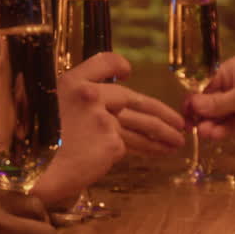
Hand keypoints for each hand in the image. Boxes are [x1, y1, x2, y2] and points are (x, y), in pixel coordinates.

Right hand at [32, 53, 183, 205]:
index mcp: (73, 82)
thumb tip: (132, 94)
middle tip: (180, 123)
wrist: (54, 172)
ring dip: (164, 131)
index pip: (102, 61)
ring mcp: (101, 116)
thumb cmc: (66, 140)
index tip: (127, 74)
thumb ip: (96, 94)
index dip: (116, 65)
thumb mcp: (72, 106)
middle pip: (131, 97)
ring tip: (179, 140)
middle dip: (160, 112)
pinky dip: (152, 147)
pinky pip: (136, 141)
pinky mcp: (111, 140)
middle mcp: (87, 94)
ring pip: (141, 121)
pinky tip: (163, 151)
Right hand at [185, 55, 234, 138]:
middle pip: (208, 103)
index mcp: (229, 72)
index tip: (185, 114)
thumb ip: (218, 103)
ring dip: (210, 124)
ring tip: (205, 133)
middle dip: (202, 115)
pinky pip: (227, 125)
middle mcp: (230, 87)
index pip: (205, 87)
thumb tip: (193, 105)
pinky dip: (220, 130)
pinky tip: (213, 135)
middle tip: (193, 127)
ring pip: (217, 116)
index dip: (195, 101)